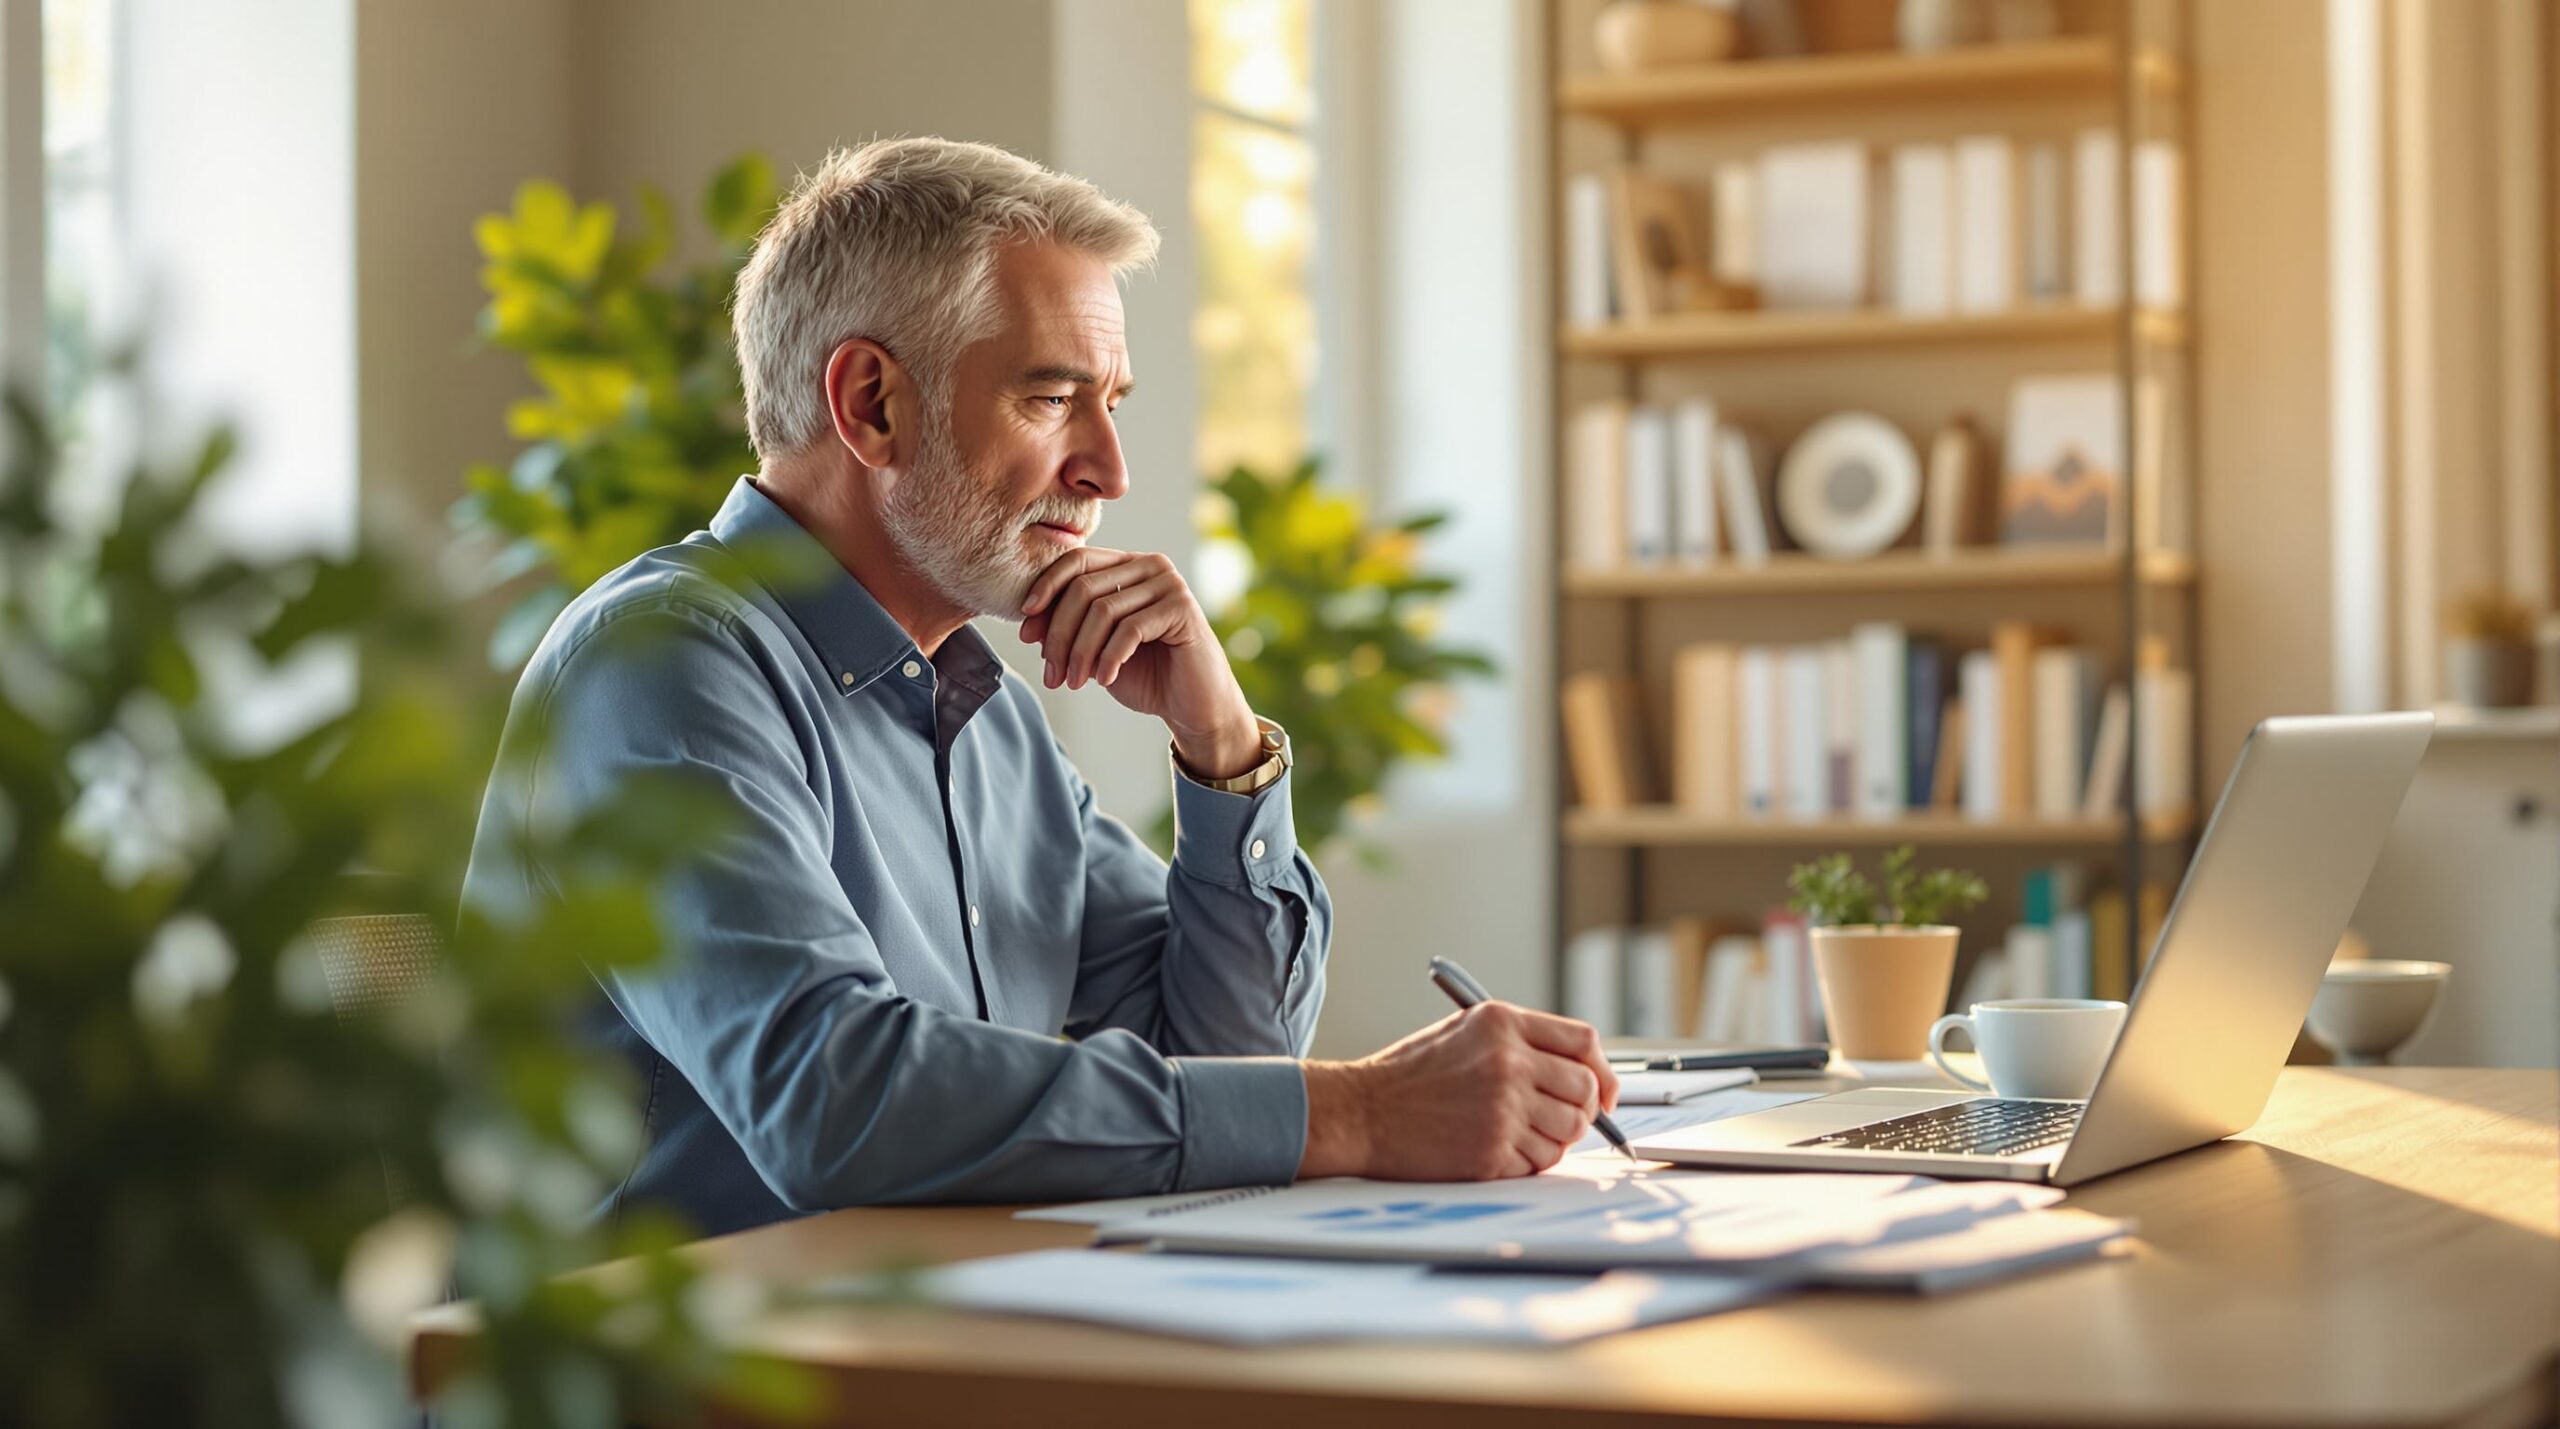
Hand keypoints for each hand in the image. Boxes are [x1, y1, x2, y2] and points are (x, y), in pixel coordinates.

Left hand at [1016, 546, 1260, 777]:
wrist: (1192, 707)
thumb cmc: (1145, 676)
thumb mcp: (1095, 651)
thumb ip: (1068, 629)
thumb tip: (1029, 620)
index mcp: (1127, 565)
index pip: (1077, 560)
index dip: (1045, 589)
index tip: (1025, 628)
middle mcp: (1149, 565)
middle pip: (1084, 587)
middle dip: (1059, 634)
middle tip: (1051, 673)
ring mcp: (1169, 583)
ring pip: (1103, 610)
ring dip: (1079, 652)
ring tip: (1073, 682)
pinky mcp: (1183, 608)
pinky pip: (1130, 629)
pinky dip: (1109, 657)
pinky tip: (1104, 680)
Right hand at [1297, 1002, 1620, 1180]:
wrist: (1363, 1111)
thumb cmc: (1411, 1075)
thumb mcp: (1466, 1032)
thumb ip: (1521, 1042)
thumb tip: (1582, 1072)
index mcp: (1502, 1023)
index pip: (1584, 1041)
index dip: (1602, 1069)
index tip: (1603, 1090)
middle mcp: (1508, 1062)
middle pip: (1586, 1089)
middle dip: (1584, 1109)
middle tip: (1561, 1118)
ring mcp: (1503, 1108)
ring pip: (1570, 1130)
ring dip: (1557, 1137)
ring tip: (1522, 1133)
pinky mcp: (1493, 1150)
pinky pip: (1541, 1161)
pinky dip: (1529, 1161)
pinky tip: (1498, 1148)